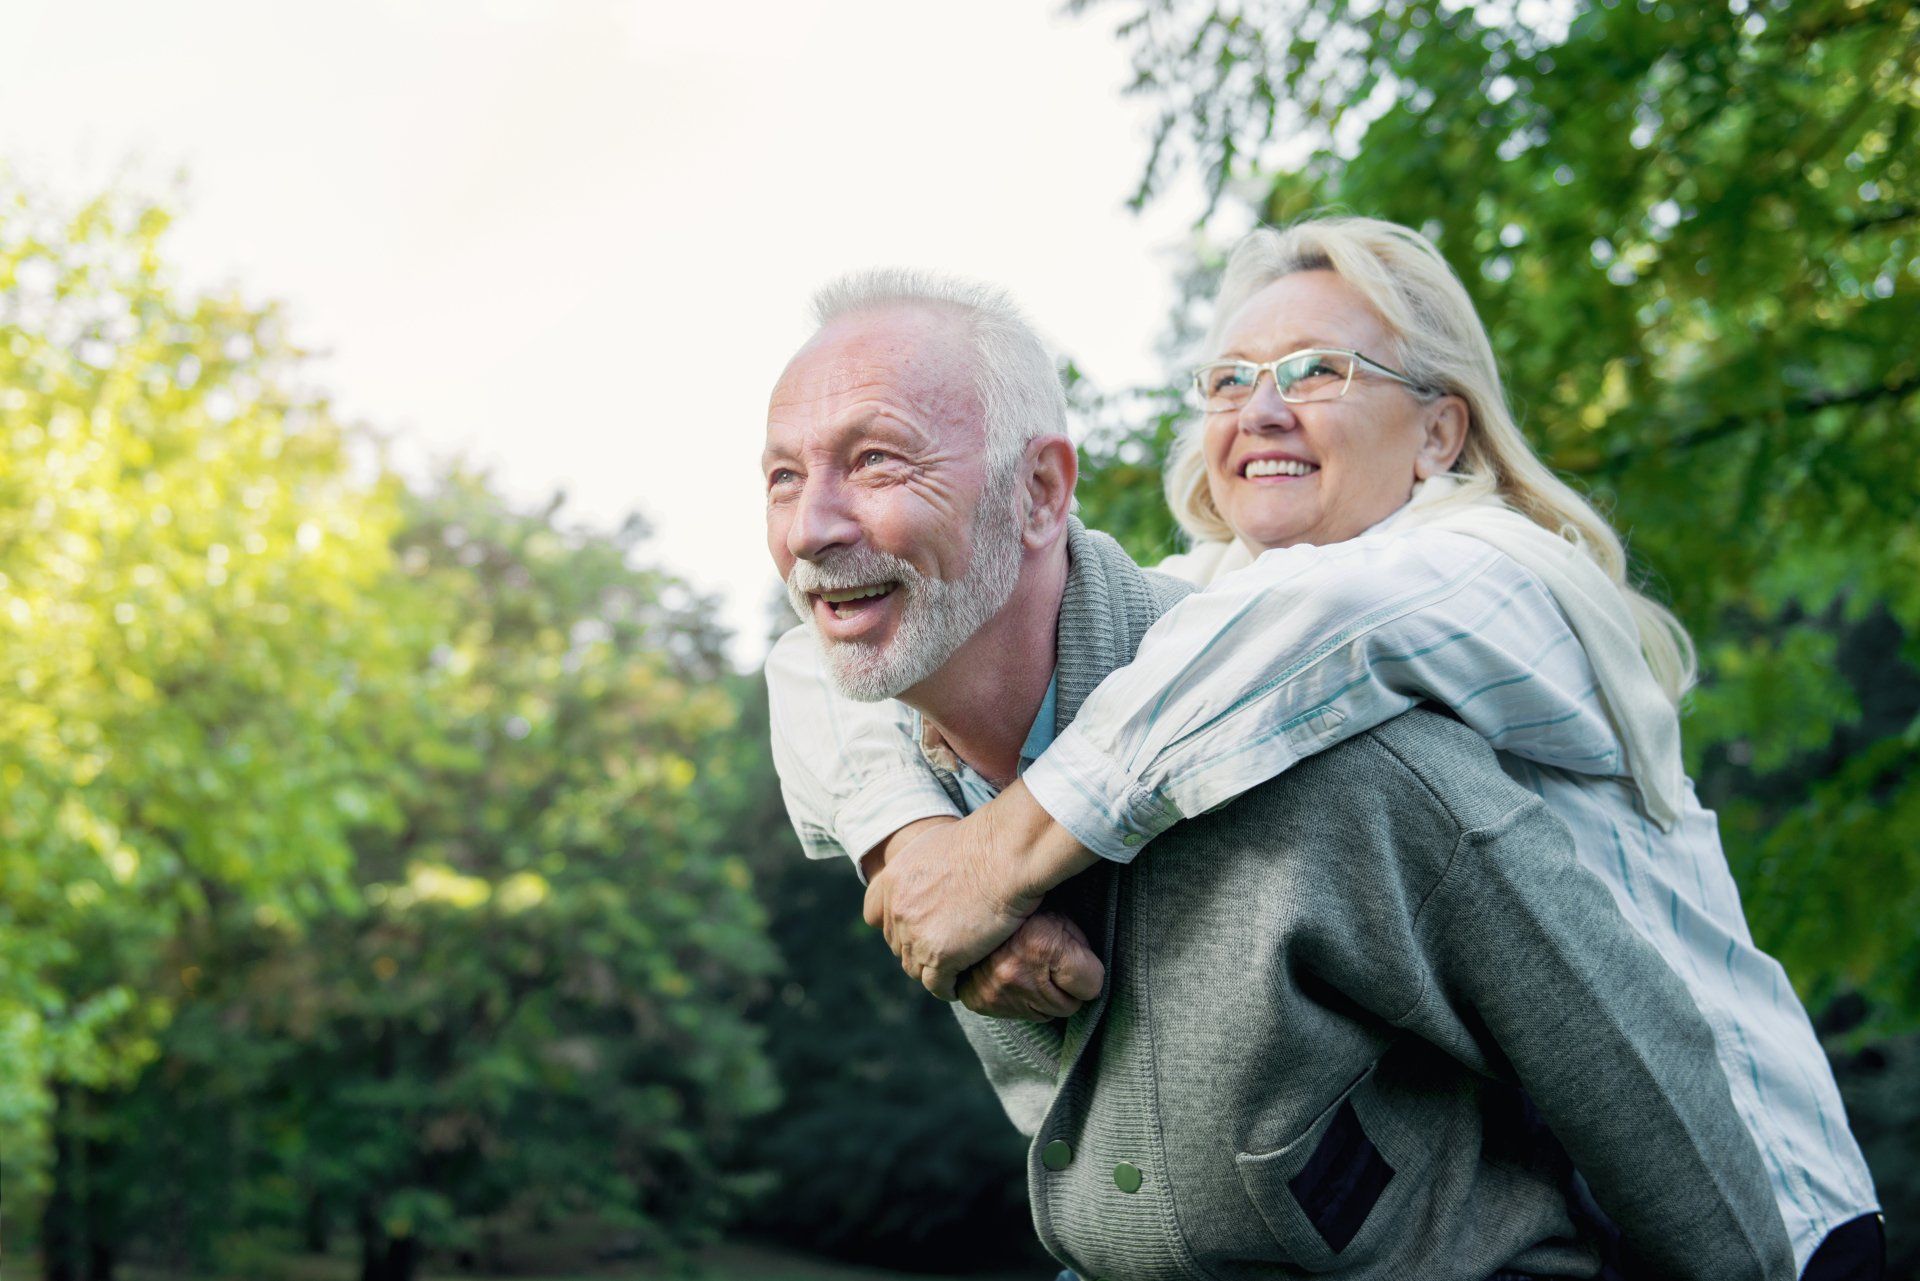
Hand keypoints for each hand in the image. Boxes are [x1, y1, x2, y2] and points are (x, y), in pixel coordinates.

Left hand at [862, 780, 1097, 999]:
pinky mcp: (939, 956)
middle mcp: (897, 909)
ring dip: (932, 970)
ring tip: (952, 971)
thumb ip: (923, 867)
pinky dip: (948, 987)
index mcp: (893, 880)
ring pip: (915, 968)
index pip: (875, 915)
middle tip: (942, 950)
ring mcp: (916, 934)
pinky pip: (937, 984)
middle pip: (898, 944)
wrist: (1006, 853)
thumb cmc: (986, 842)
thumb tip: (932, 879)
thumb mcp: (937, 841)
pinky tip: (961, 983)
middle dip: (917, 948)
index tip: (917, 927)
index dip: (897, 924)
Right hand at [956, 911, 1104, 1020]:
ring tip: (1033, 968)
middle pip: (1069, 1006)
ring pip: (1047, 1014)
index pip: (1091, 987)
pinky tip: (1017, 977)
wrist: (976, 909)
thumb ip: (1081, 950)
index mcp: (1040, 944)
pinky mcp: (981, 1003)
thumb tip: (1094, 986)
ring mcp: (995, 992)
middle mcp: (1015, 973)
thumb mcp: (1062, 918)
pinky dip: (1025, 1000)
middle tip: (1053, 963)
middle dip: (1067, 988)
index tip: (1079, 960)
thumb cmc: (1030, 913)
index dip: (1089, 972)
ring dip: (1046, 996)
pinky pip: (1023, 1016)